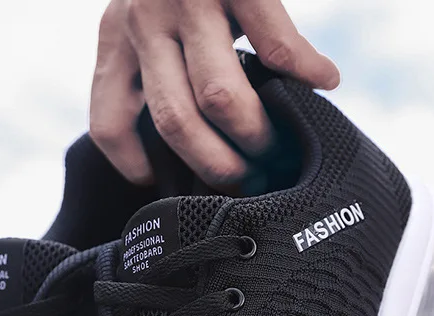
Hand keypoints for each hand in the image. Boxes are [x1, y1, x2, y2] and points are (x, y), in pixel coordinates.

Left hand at [90, 0, 339, 188]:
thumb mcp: (143, 14)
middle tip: (243, 178)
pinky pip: (275, 44)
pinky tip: (324, 82)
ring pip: (218, 98)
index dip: (133, 166)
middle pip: (174, 123)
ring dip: (253, 134)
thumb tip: (192, 135)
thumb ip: (150, 66)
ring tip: (274, 145)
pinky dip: (306, 71)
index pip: (109, 122)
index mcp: (115, 36)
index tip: (163, 181)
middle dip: (215, 164)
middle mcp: (143, 19)